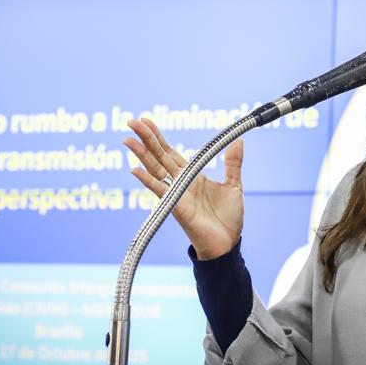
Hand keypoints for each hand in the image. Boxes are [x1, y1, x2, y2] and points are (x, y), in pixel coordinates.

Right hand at [124, 118, 243, 259]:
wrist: (228, 243)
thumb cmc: (229, 217)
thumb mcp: (234, 185)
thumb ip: (233, 163)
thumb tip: (238, 139)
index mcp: (192, 175)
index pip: (170, 151)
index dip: (158, 137)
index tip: (146, 121)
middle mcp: (180, 182)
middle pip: (159, 156)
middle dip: (146, 139)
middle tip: (131, 121)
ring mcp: (176, 194)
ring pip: (156, 170)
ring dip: (141, 155)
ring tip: (128, 140)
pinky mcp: (177, 207)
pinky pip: (160, 191)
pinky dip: (148, 181)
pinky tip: (134, 170)